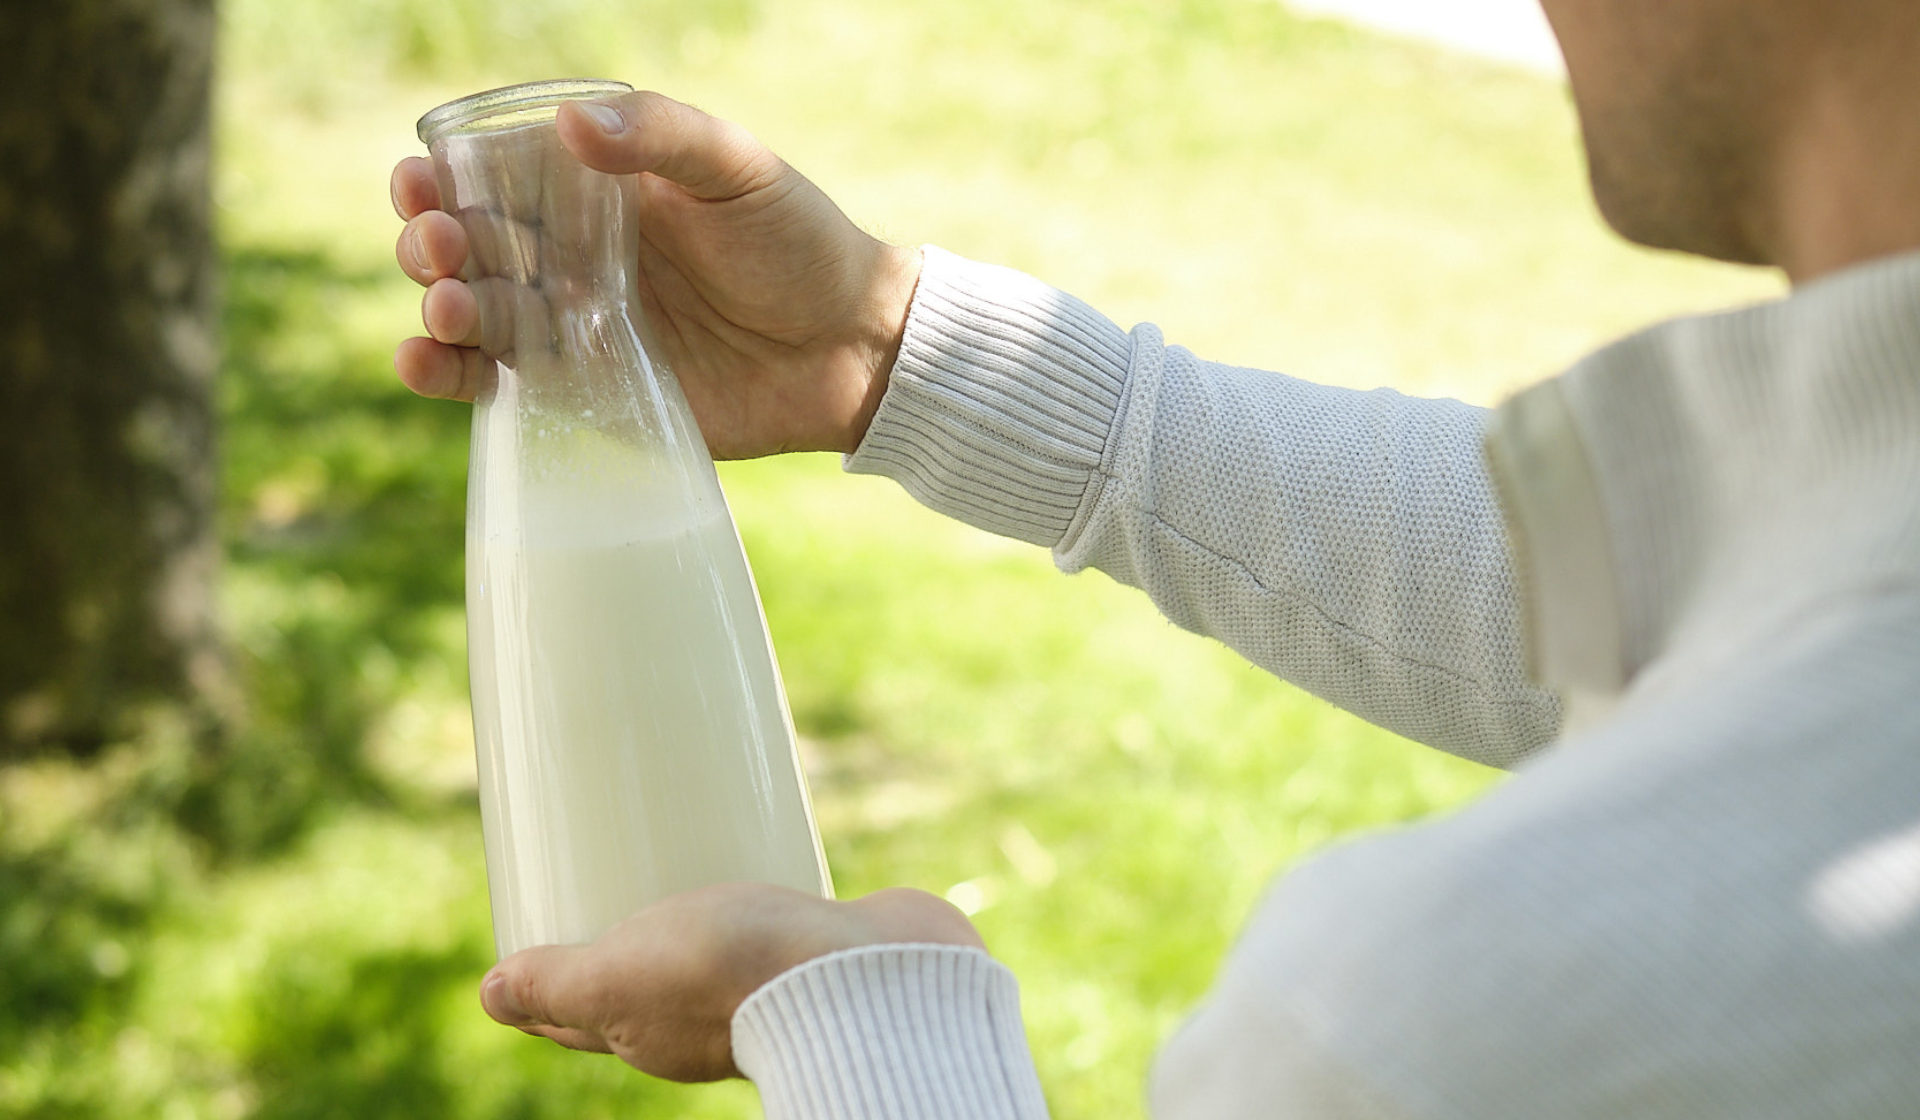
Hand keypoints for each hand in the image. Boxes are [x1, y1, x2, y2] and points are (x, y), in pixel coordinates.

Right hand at [391, 91, 922, 457]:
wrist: (852, 350)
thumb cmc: (800, 245)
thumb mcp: (738, 171)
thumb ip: (662, 138)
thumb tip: (571, 123)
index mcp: (595, 195)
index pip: (492, 178)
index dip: (442, 179)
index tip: (421, 182)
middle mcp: (572, 259)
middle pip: (470, 248)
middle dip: (435, 245)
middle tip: (441, 248)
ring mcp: (573, 329)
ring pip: (476, 315)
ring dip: (442, 308)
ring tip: (450, 306)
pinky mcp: (586, 395)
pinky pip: (501, 383)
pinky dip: (450, 376)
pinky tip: (424, 361)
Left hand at [478, 883, 983, 1081]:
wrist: (872, 974)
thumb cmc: (736, 974)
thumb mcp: (620, 975)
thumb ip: (557, 985)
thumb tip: (489, 995)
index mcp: (643, 1032)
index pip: (574, 1010)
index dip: (547, 969)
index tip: (534, 913)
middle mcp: (697, 1017)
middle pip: (637, 972)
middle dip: (612, 927)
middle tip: (595, 859)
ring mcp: (758, 982)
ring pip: (704, 941)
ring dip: (685, 903)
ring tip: (667, 837)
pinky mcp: (810, 947)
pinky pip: (766, 920)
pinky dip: (747, 892)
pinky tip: (746, 845)